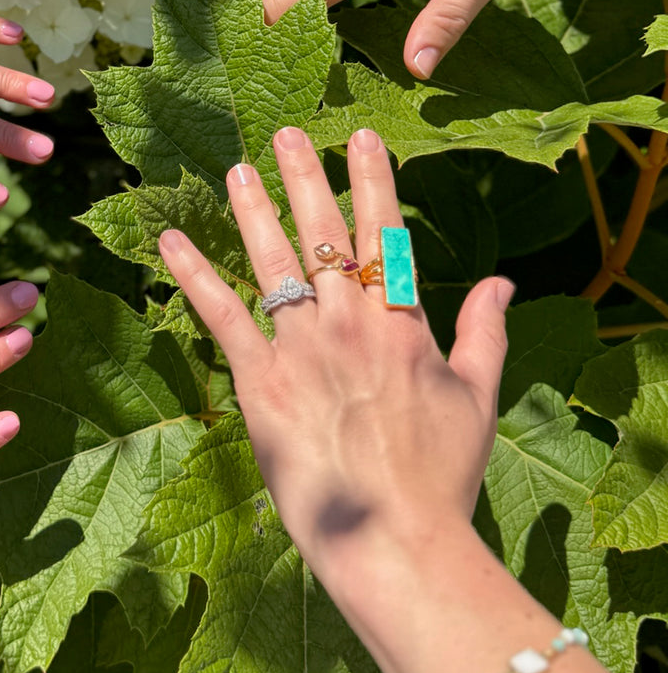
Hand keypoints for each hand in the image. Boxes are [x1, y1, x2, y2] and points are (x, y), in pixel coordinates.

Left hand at [158, 127, 513, 574]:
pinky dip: (194, 275)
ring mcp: (302, 347)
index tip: (359, 137)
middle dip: (304, 177)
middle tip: (283, 133)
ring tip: (236, 168)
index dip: (371, 180)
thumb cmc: (440, 475)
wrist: (397, 539)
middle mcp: (350, 321)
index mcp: (403, 321)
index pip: (384, 233)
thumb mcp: (478, 397)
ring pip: (273, 260)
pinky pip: (222, 316)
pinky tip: (170, 240)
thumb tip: (503, 280)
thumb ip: (486, 331)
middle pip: (323, 232)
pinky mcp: (259, 381)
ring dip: (252, 209)